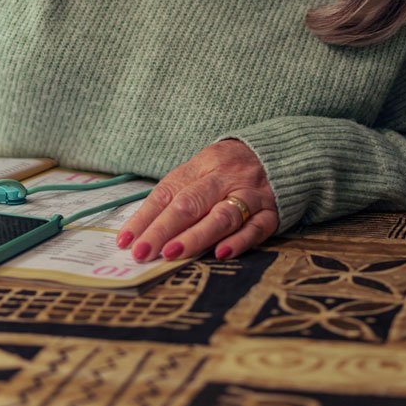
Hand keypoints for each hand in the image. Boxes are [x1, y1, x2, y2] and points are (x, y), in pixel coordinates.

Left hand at [118, 139, 278, 262]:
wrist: (279, 152)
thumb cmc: (228, 167)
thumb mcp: (202, 169)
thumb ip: (179, 194)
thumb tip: (144, 228)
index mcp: (200, 166)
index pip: (167, 192)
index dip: (145, 217)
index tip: (126, 241)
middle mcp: (222, 178)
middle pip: (190, 203)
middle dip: (163, 229)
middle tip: (143, 252)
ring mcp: (248, 194)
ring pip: (221, 215)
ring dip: (196, 236)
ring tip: (173, 253)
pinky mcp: (272, 212)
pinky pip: (257, 227)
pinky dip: (239, 240)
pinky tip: (221, 253)